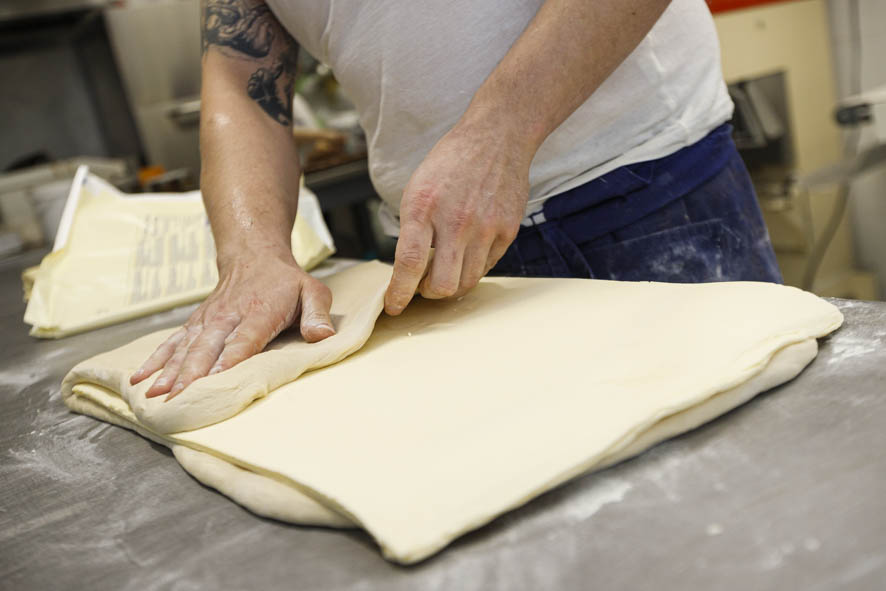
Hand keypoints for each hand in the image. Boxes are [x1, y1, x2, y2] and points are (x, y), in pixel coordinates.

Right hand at [130, 250, 333, 400]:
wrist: (254, 255)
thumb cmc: (287, 281)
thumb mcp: (313, 291)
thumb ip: (317, 314)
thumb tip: (322, 336)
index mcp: (259, 311)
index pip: (243, 339)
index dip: (229, 360)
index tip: (214, 380)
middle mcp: (229, 316)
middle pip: (208, 347)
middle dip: (191, 374)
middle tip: (177, 399)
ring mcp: (209, 320)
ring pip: (186, 347)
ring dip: (169, 371)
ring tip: (155, 395)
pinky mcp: (197, 323)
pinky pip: (173, 342)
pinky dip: (156, 360)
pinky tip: (141, 379)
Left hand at [384, 120, 530, 314]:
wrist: (496, 138)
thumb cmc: (451, 162)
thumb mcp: (417, 188)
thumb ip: (412, 228)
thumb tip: (407, 269)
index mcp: (423, 207)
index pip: (408, 263)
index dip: (399, 292)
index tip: (394, 306)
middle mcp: (456, 221)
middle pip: (442, 285)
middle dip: (429, 294)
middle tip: (423, 286)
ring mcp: (485, 227)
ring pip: (467, 282)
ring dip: (452, 283)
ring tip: (445, 267)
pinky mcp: (507, 231)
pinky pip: (487, 266)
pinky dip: (473, 267)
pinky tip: (467, 250)